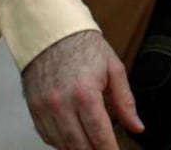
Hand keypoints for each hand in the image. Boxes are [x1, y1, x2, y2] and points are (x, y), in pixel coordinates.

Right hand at [22, 30, 143, 148]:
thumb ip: (125, 101)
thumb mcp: (114, 69)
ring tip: (92, 147)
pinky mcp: (33, 108)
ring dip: (77, 149)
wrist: (53, 33)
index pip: (99, 133)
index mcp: (85, 93)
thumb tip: (136, 126)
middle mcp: (61, 103)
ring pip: (61, 143)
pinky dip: (60, 142)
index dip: (109, 148)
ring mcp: (44, 107)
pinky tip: (73, 140)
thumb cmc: (85, 47)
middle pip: (78, 144)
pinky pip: (46, 135)